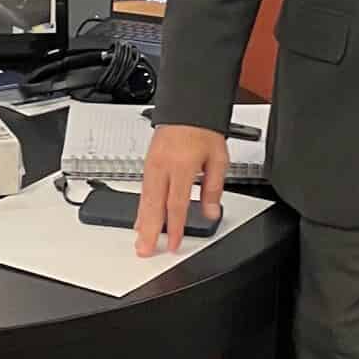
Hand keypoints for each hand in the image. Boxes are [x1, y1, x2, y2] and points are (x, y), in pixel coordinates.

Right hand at [135, 124, 228, 255]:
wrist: (187, 108)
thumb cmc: (203, 130)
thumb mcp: (218, 159)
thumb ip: (213, 188)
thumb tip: (211, 212)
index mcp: (181, 166)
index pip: (176, 204)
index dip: (175, 227)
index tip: (174, 243)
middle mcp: (162, 167)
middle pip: (154, 205)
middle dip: (150, 231)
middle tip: (145, 250)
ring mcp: (152, 165)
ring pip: (144, 199)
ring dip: (142, 222)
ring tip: (140, 240)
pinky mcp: (147, 163)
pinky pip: (142, 190)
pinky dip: (141, 208)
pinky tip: (140, 219)